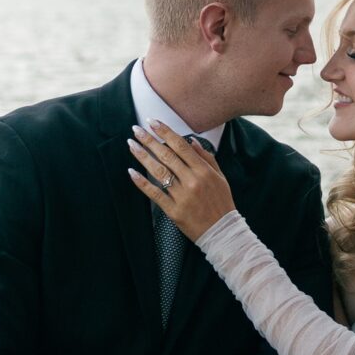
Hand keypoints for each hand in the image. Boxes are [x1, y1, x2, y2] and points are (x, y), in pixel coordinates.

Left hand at [127, 119, 234, 239]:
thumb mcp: (220, 177)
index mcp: (203, 171)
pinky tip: (132, 172)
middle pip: (166, 156)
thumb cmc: (222, 202)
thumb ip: (206, 158)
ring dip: (143, 156)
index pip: (181, 146)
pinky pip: (155, 194)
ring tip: (132, 145)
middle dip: (149, 140)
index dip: (165, 132)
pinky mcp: (173, 210)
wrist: (222, 231)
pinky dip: (142, 183)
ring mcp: (181, 196)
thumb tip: (191, 141)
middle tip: (136, 129)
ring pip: (158, 172)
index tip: (153, 122)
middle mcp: (192, 181)